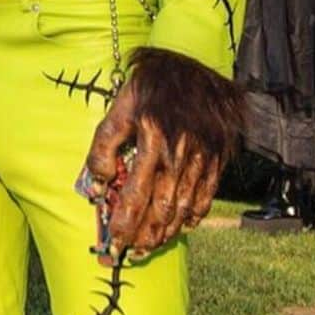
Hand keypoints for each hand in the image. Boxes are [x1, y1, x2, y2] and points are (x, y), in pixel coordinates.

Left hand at [83, 48, 243, 258]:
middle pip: (160, 210)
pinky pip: (206, 196)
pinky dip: (194, 215)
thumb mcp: (119, 105)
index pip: (134, 195)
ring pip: (183, 208)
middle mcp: (177, 153)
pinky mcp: (216, 157)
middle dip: (145, 237)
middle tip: (131, 253)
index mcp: (150, 139)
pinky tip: (183, 225)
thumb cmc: (150, 85)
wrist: (192, 61)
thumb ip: (104, 144)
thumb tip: (99, 181)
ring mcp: (200, 157)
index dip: (123, 224)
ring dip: (166, 232)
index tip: (114, 243)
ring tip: (151, 245)